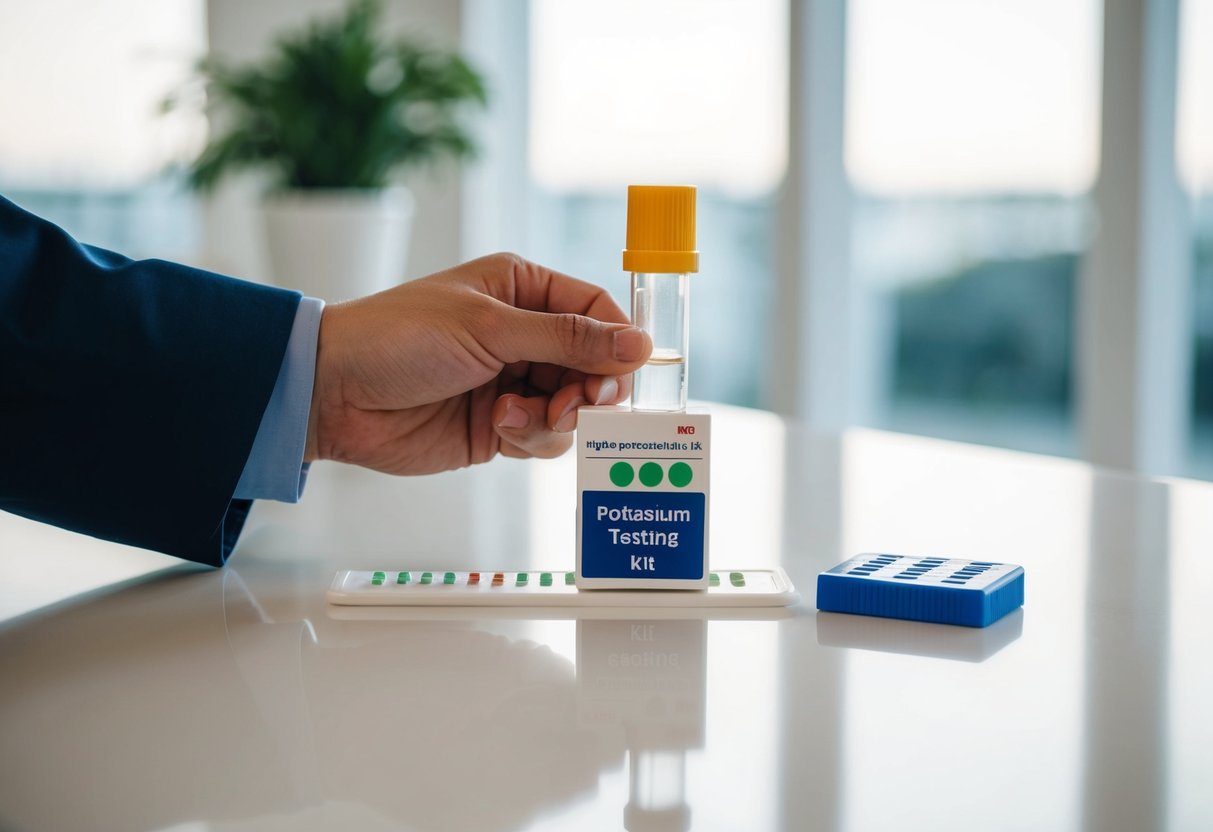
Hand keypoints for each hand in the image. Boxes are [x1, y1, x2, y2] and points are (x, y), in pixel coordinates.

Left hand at [304, 253, 650, 473]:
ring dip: (553, 417)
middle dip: (589, 389)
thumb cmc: (400, 338)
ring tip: (509, 415)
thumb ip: (568, 339)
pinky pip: (544, 437)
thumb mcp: (489, 329)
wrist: (334, 394)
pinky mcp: (498, 427)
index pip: (596, 310)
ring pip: (573, 408)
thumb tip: (639, 342)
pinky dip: (530, 437)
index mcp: (523, 290)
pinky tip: (496, 427)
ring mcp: (513, 382)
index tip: (628, 371)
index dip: (618, 341)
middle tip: (575, 404)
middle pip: (593, 366)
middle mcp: (524, 335)